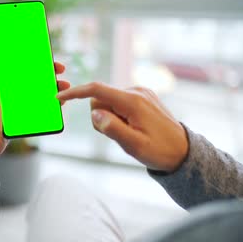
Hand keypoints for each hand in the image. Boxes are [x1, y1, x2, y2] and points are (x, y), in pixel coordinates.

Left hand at [0, 39, 68, 163]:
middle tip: (60, 68)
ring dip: (52, 85)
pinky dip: (50, 100)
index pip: (15, 60)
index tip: (44, 51)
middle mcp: (4, 86)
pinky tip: (60, 100)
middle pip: (29, 73)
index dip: (30, 54)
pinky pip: (38, 103)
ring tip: (65, 85)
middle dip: (46, 69)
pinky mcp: (20, 112)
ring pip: (36, 88)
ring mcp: (13, 99)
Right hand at [56, 82, 187, 171]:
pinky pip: (118, 103)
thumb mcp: (134, 146)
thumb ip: (112, 129)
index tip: (59, 97)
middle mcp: (136, 92)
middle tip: (117, 135)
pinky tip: (132, 128)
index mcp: (133, 102)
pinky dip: (118, 116)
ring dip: (110, 118)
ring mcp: (140, 93)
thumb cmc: (159, 151)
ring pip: (108, 102)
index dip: (76, 93)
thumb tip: (94, 114)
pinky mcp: (142, 97)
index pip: (97, 90)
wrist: (183, 151)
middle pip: (100, 99)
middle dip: (100, 117)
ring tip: (128, 133)